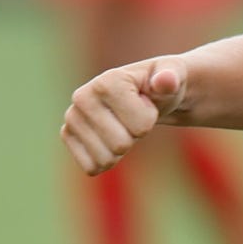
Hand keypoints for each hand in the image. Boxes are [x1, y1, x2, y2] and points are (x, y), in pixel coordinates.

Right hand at [62, 58, 186, 175]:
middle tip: (133, 117)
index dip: (150, 118)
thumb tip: (166, 80)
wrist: (146, 95)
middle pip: (121, 145)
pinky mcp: (68, 135)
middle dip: (134, 135)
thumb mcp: (174, 76)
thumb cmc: (161, 87)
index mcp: (107, 81)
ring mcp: (72, 117)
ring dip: (121, 149)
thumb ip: (171, 78)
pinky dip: (107, 160)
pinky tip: (108, 140)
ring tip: (122, 126)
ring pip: (105, 159)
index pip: (141, 126)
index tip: (145, 103)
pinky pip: (91, 167)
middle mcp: (82, 97)